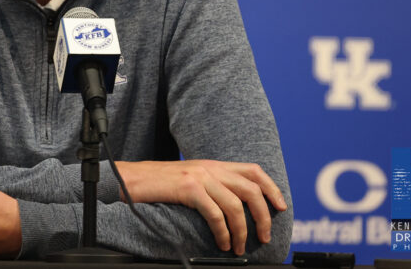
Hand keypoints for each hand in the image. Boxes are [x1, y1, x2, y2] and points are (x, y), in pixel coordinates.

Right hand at [116, 160, 286, 255]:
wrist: (129, 178)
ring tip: (239, 247)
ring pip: (235, 205)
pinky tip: (222, 242)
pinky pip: (215, 213)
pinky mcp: (188, 188)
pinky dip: (223, 231)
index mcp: (213, 164)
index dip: (271, 188)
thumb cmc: (157, 184)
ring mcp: (200, 176)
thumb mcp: (190, 179)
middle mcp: (210, 167)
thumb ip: (211, 186)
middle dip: (263, 216)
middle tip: (264, 236)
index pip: (253, 170)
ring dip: (242, 231)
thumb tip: (233, 207)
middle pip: (251, 189)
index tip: (281, 206)